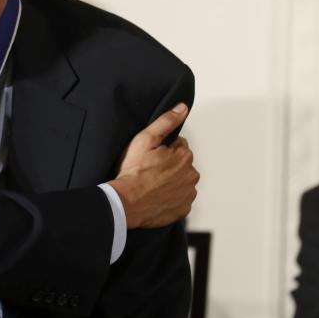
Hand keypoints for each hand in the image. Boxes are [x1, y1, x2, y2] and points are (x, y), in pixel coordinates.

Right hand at [107, 103, 197, 228]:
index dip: (162, 150)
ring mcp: (188, 194)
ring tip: (151, 184)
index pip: (178, 146)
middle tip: (149, 170)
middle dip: (169, 165)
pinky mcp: (183, 209)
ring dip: (171, 181)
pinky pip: (179, 199)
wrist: (127, 202)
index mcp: (185, 156)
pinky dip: (171, 197)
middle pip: (181, 164)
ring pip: (181, 182)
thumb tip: (182, 108)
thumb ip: (166, 121)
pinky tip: (156, 196)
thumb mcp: (145, 139)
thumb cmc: (134, 170)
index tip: (150, 156)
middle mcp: (192, 175)